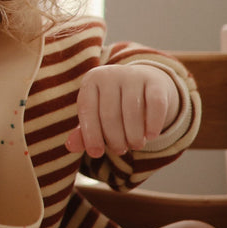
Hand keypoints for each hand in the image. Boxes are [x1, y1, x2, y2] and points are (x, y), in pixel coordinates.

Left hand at [65, 64, 180, 157]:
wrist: (142, 82)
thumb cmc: (112, 104)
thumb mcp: (95, 115)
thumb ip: (82, 131)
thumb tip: (71, 146)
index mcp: (91, 81)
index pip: (87, 110)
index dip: (90, 135)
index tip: (96, 154)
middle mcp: (110, 74)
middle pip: (110, 114)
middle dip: (114, 138)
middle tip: (119, 150)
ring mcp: (133, 75)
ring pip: (133, 111)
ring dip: (134, 135)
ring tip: (135, 145)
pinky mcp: (155, 81)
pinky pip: (156, 105)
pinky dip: (153, 124)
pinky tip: (151, 136)